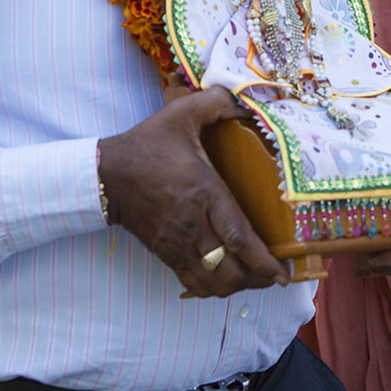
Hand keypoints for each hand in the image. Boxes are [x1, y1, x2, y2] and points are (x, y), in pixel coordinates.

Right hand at [98, 88, 290, 298]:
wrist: (106, 174)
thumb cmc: (147, 144)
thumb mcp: (181, 114)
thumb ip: (217, 103)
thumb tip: (248, 100)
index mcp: (204, 193)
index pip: (239, 237)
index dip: (264, 261)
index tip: (284, 271)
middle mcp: (194, 224)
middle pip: (232, 269)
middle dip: (259, 280)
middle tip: (277, 277)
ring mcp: (178, 243)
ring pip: (214, 282)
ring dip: (239, 287)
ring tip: (257, 280)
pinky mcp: (165, 252)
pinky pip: (193, 283)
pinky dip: (213, 289)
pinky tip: (226, 281)